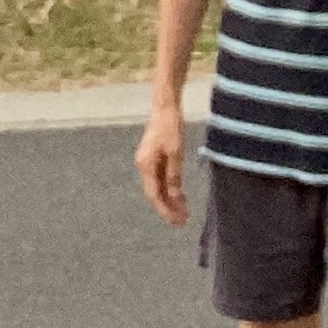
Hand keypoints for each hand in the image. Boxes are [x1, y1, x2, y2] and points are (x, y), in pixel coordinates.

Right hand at [135, 105, 187, 225]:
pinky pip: (160, 178)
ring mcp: (147, 162)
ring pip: (158, 187)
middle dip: (168, 208)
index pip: (154, 196)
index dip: (166, 211)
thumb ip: (174, 176)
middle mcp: (143, 166)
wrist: (165, 107)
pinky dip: (169, 188)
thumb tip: (174, 197)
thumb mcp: (176, 152)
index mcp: (146, 166)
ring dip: (170, 199)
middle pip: (155, 194)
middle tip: (183, 220)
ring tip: (184, 210)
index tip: (178, 221)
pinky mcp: (153, 157)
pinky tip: (180, 194)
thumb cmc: (171, 127)